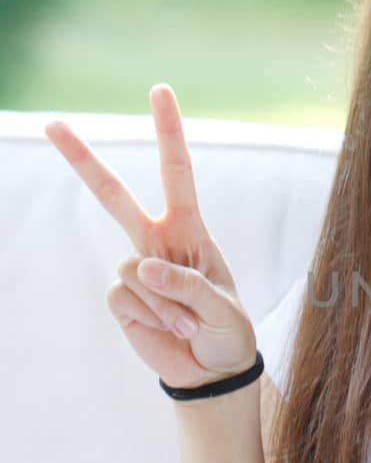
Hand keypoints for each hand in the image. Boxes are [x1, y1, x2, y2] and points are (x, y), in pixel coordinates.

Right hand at [44, 83, 256, 391]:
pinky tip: (170, 329)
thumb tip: (145, 265)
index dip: (168, 132)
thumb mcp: (223, 308)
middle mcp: (158, 241)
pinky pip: (125, 297)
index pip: (176, 172)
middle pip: (113, 195)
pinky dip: (152, 317)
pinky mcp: (122, 299)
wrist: (213, 372)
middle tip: (51, 123)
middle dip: (82, 160)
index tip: (160, 90)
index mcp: (190, 230)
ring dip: (166, 303)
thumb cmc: (227, 331)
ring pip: (134, 268)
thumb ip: (188, 285)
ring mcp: (137, 270)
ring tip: (188, 322)